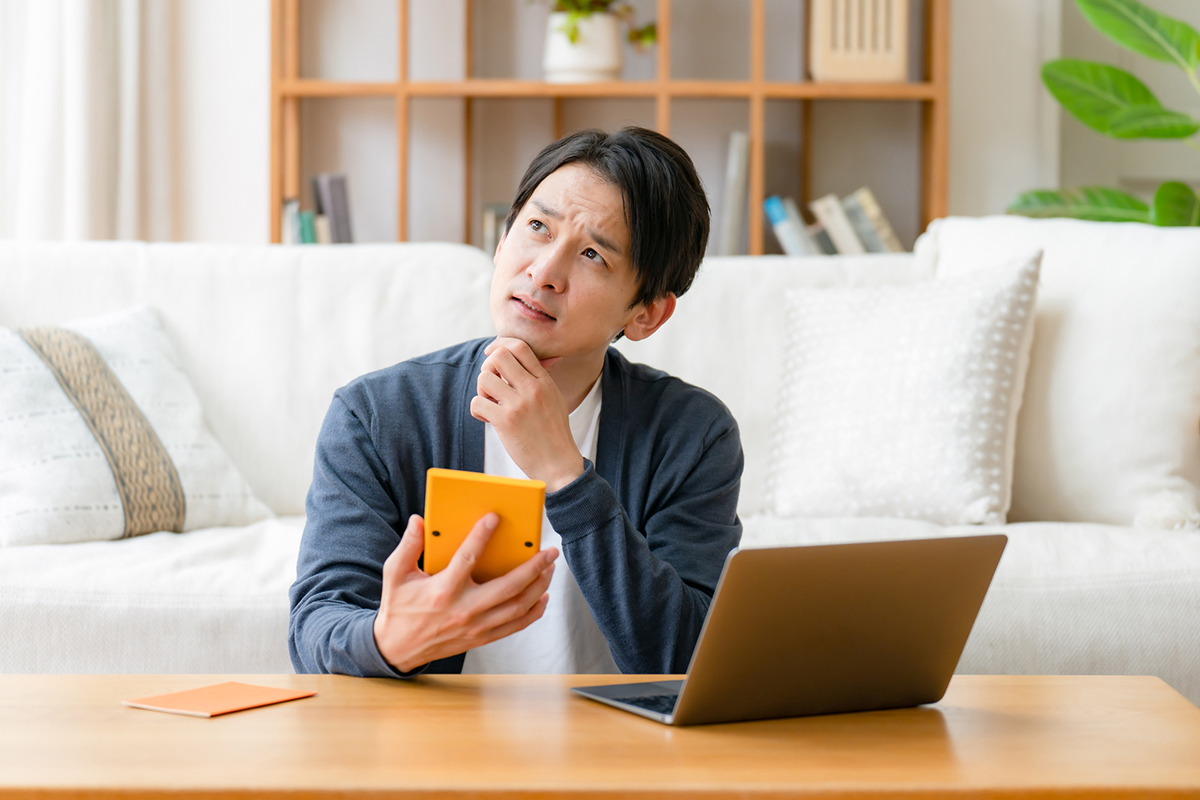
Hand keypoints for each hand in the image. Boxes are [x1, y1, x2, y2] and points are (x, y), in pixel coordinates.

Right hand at [372, 512, 558, 673]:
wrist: (397, 649)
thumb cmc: (398, 608)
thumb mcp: (395, 574)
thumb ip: (408, 546)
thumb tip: (419, 520)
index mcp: (442, 591)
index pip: (467, 558)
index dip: (481, 536)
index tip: (494, 518)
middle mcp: (463, 610)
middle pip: (508, 587)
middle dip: (534, 567)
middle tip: (550, 550)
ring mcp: (476, 627)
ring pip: (518, 606)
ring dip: (539, 586)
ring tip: (550, 568)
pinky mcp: (481, 638)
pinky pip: (515, 626)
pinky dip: (533, 611)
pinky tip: (542, 596)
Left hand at [470, 337, 584, 491]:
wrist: (558, 464)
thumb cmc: (554, 433)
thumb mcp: (555, 399)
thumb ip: (542, 378)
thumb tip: (542, 357)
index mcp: (544, 381)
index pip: (520, 347)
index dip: (500, 346)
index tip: (492, 355)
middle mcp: (532, 388)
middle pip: (499, 356)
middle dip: (488, 367)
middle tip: (491, 384)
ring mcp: (519, 405)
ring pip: (484, 378)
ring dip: (481, 390)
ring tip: (491, 404)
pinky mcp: (506, 422)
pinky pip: (477, 402)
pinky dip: (478, 410)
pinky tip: (488, 418)